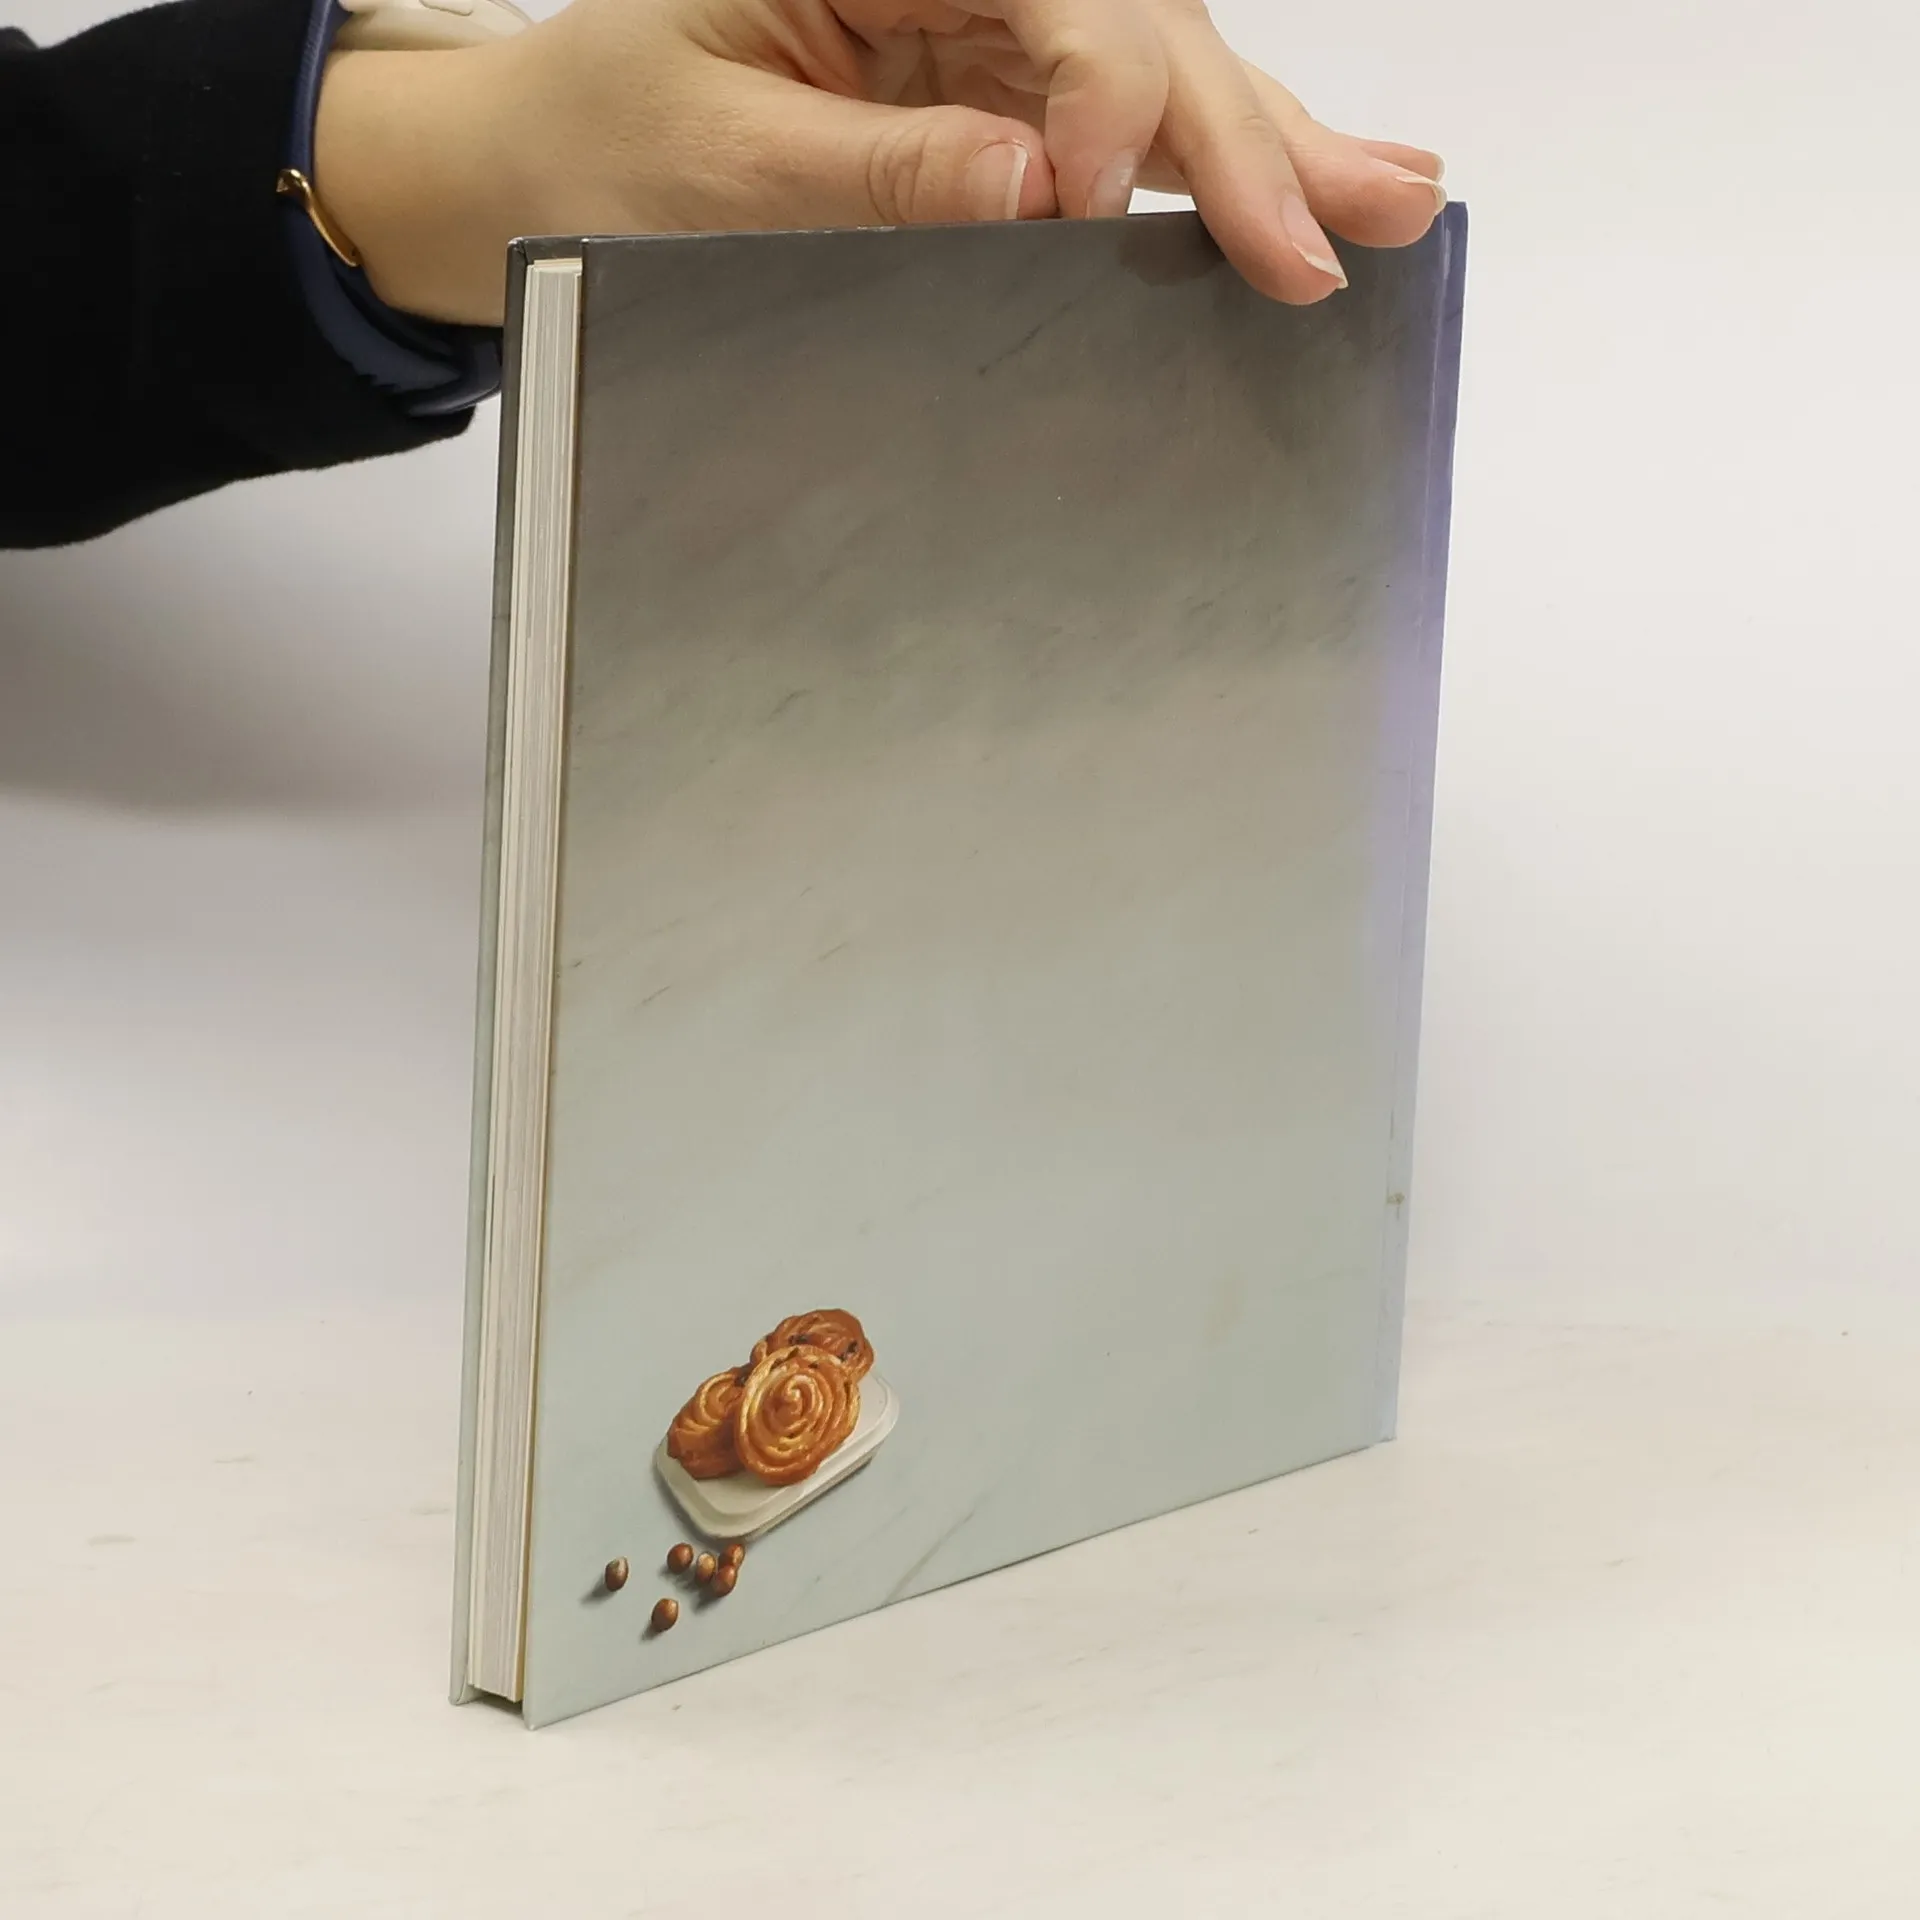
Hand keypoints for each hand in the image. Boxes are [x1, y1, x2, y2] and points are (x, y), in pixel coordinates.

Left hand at [316, 0, 1445, 327]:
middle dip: (1237, 133)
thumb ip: (882, 171)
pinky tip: (1314, 187)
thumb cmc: (607, 139)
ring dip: (1270, 144)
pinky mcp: (995, 92)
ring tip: (1390, 202)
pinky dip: (1215, 169)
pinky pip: (1124, 126)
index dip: (1097, 96)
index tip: (1099, 202)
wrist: (550, 159)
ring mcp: (984, 28)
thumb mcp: (721, 157)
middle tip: (1341, 225)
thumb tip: (1032, 190)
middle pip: (1133, 27)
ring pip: (1157, 70)